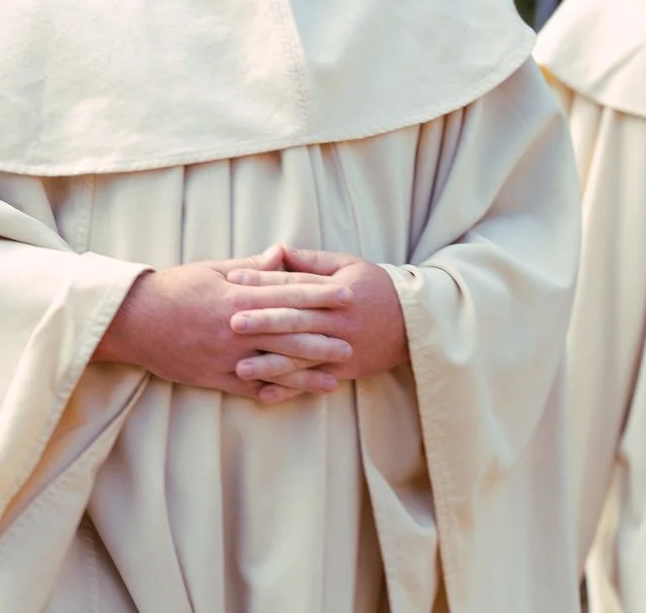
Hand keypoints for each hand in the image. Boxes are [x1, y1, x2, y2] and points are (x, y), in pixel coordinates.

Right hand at [95, 252, 350, 403]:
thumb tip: (282, 253)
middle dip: (323, 335)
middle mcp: (233, 327)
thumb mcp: (212, 269)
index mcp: (235, 294)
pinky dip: (277, 390)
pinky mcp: (213, 377)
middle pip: (287, 331)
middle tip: (352, 339)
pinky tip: (298, 393)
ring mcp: (224, 356)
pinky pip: (251, 387)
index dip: (319, 294)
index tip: (347, 294)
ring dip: (307, 369)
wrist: (134, 321)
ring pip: (274, 363)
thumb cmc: (174, 289)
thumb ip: (251, 267)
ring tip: (335, 372)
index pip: (286, 293)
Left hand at [227, 246, 408, 383]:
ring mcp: (341, 348)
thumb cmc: (375, 287)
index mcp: (336, 291)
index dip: (263, 281)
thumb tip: (277, 251)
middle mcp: (338, 321)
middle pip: (295, 321)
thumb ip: (311, 261)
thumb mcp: (347, 265)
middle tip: (230, 323)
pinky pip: (313, 382)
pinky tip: (265, 395)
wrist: (415, 322)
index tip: (233, 280)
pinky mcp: (344, 370)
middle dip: (262, 322)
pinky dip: (290, 389)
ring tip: (240, 368)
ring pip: (301, 356)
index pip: (294, 285)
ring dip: (270, 364)